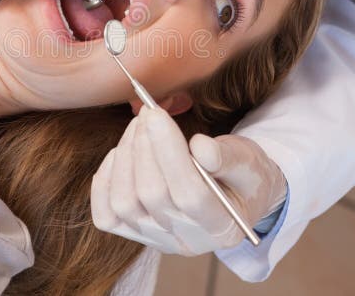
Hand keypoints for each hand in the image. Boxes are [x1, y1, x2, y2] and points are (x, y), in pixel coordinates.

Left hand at [91, 106, 286, 254]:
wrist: (232, 193)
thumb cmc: (241, 173)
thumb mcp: (248, 160)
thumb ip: (227, 157)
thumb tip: (200, 147)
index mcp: (224, 226)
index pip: (190, 195)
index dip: (169, 152)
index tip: (156, 114)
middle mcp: (188, 242)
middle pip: (152, 196)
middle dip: (144, 146)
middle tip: (148, 112)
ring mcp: (157, 240)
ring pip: (124, 203)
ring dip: (125, 156)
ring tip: (138, 127)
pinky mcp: (133, 233)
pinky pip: (106, 213)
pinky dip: (106, 180)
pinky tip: (120, 153)